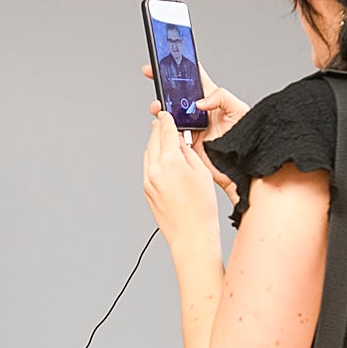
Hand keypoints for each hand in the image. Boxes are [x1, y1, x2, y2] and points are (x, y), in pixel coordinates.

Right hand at [143, 63, 247, 203]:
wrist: (242, 165)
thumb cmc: (247, 136)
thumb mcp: (239, 110)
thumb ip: (222, 98)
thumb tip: (201, 102)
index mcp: (212, 99)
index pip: (195, 78)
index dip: (181, 67)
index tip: (168, 59)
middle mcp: (199, 112)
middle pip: (177, 94)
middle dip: (163, 85)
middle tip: (154, 77)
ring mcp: (191, 127)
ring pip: (170, 114)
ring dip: (160, 108)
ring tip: (158, 107)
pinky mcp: (186, 142)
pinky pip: (170, 133)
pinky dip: (162, 128)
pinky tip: (162, 124)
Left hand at [143, 109, 219, 247]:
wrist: (190, 234)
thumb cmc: (201, 208)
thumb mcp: (201, 172)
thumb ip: (187, 152)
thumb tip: (178, 141)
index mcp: (170, 162)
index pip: (165, 131)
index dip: (167, 120)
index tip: (166, 114)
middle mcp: (154, 170)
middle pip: (153, 139)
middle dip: (160, 130)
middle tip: (166, 124)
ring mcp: (147, 181)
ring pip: (148, 153)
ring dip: (156, 145)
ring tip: (168, 144)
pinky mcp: (145, 190)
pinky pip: (147, 167)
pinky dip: (154, 159)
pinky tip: (165, 162)